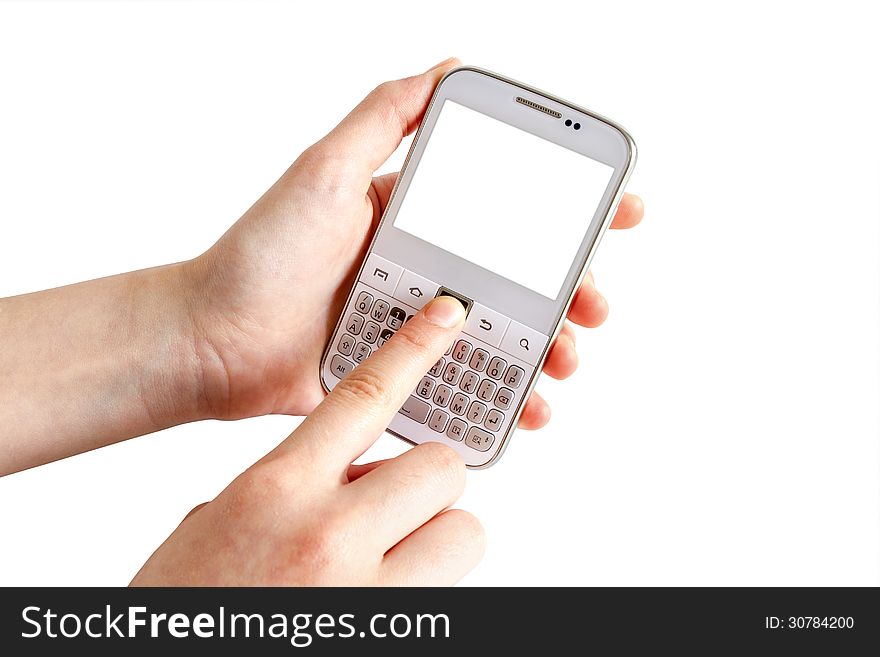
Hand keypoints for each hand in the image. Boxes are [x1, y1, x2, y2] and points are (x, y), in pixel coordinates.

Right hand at [132, 296, 482, 585]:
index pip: (364, 396)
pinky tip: (380, 594)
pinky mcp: (396, 630)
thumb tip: (348, 474)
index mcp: (276, 488)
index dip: (415, 350)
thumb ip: (289, 486)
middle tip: (391, 504)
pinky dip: (428, 582)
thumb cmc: (191, 602)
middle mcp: (328, 534)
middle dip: (426, 481)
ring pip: (462, 530)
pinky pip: (451, 587)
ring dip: (436, 536)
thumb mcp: (221, 522)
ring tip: (391, 556)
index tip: (447, 318)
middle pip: (440, 466)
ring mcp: (368, 590)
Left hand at [182, 57, 643, 424]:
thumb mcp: (324, 170)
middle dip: (572, 288)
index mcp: (416, 219)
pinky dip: (505, 398)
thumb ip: (383, 117)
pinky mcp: (402, 374)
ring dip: (550, 346)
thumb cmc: (260, 255)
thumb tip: (449, 66)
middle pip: (520, 277)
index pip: (506, 206)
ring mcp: (415, 325)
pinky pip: (467, 385)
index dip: (568, 208)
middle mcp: (423, 269)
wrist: (213, 343)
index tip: (617, 211)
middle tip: (595, 302)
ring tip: (565, 359)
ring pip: (505, 334)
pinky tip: (528, 407)